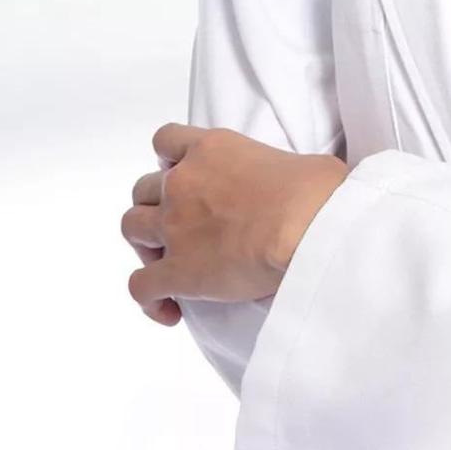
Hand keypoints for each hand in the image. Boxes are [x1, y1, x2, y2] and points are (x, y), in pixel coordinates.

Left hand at [122, 125, 346, 324]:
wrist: (309, 230)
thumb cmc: (319, 194)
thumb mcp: (303, 164)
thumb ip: (282, 170)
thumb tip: (301, 187)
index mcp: (210, 151)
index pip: (166, 140)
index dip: (169, 160)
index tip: (182, 175)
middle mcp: (182, 184)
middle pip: (143, 190)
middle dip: (155, 207)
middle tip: (179, 228)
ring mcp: (174, 227)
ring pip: (132, 229)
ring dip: (145, 244)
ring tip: (167, 263)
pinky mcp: (178, 271)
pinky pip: (141, 287)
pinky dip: (149, 298)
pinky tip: (168, 309)